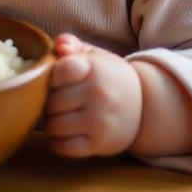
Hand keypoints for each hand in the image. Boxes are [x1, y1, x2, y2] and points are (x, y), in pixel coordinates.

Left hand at [44, 33, 142, 157]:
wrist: (142, 105)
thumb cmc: (107, 76)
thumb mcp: (94, 56)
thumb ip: (72, 44)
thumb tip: (59, 45)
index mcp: (95, 69)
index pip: (59, 71)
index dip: (52, 77)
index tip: (58, 79)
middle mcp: (99, 95)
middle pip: (51, 101)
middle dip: (49, 102)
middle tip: (58, 100)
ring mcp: (100, 121)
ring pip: (54, 126)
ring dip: (52, 122)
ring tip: (61, 115)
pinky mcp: (100, 144)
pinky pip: (64, 147)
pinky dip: (58, 142)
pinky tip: (64, 133)